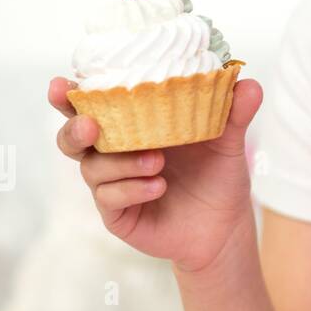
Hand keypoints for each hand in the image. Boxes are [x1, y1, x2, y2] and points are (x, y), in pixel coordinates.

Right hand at [48, 75, 263, 274]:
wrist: (225, 226)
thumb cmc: (218, 174)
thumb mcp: (229, 141)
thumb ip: (234, 112)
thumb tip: (248, 83)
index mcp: (134, 124)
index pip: (94, 104)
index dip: (71, 95)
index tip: (61, 84)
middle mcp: (116, 151)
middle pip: (73, 137)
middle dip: (74, 128)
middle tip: (92, 125)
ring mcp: (113, 184)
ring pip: (92, 167)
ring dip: (120, 162)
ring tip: (158, 160)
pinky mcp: (117, 214)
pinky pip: (109, 198)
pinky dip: (132, 188)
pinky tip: (159, 187)